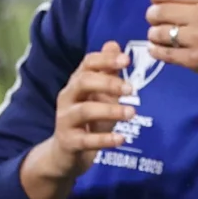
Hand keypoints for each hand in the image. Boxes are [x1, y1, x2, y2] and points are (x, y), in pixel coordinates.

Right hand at [21, 42, 133, 198]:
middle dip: (108, 83)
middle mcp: (67, 98)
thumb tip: (114, 44)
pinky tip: (121, 139)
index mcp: (76, 83)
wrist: (65, 154)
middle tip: (131, 89)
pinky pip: (86, 140)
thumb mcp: (100, 96)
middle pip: (83, 82)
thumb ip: (107, 73)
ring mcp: (65, 120)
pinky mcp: (69, 142)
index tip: (127, 59)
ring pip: (84, 110)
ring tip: (132, 113)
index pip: (87, 63)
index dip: (106, 59)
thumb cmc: (88, 121)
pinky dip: (105, 139)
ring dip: (110, 110)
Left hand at [147, 0, 197, 104]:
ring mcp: (197, 40)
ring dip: (154, 32)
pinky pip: (166, 54)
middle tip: (153, 14)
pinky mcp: (194, 60)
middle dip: (153, 13)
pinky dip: (157, 50)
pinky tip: (157, 47)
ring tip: (155, 31)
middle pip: (163, 11)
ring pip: (161, 33)